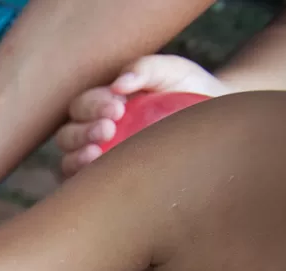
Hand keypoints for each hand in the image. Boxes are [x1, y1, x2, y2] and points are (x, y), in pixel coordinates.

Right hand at [55, 55, 229, 176]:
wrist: (217, 123)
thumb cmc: (191, 92)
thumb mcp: (171, 71)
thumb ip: (145, 68)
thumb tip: (119, 84)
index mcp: (102, 105)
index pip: (82, 107)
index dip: (92, 106)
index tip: (118, 107)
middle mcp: (94, 133)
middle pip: (68, 135)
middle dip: (82, 131)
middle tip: (108, 128)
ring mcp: (99, 160)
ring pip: (68, 161)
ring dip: (76, 156)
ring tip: (95, 152)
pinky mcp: (108, 183)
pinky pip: (83, 187)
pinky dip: (82, 182)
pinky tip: (97, 176)